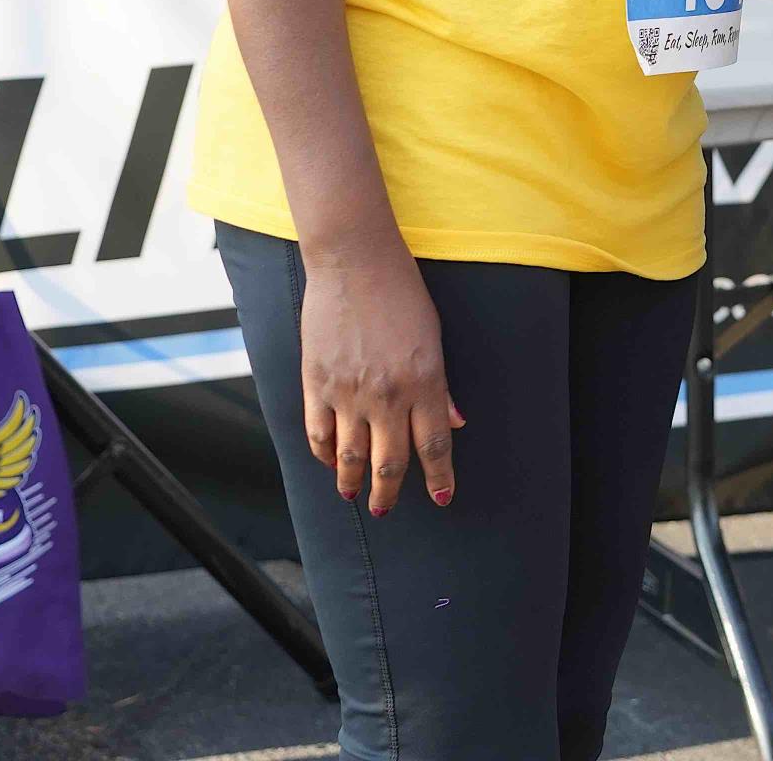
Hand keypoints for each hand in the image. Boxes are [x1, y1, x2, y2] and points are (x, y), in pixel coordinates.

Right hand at [299, 233, 460, 514]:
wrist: (354, 263)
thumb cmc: (402, 295)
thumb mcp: (434, 338)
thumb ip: (442, 387)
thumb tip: (456, 423)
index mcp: (424, 382)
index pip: (434, 444)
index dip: (438, 477)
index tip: (443, 498)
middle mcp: (387, 395)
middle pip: (389, 462)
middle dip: (389, 493)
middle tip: (386, 509)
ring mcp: (348, 392)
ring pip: (350, 457)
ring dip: (351, 482)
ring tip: (352, 496)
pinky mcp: (316, 383)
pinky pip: (318, 433)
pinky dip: (324, 454)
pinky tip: (330, 462)